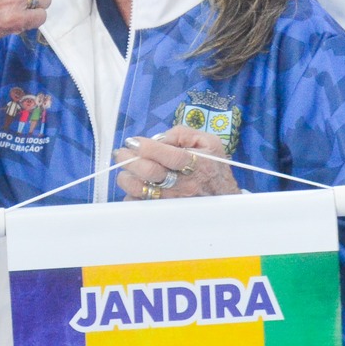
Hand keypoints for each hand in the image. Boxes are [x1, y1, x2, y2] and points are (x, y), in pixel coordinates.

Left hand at [112, 127, 239, 200]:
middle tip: (121, 153)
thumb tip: (157, 139)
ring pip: (142, 190)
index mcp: (197, 163)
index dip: (147, 147)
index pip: (170, 155)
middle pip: (151, 172)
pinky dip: (131, 194)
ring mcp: (174, 200)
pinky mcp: (165, 212)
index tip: (133, 142)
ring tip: (126, 170)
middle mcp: (185, 184)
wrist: (223, 200)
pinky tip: (134, 186)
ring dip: (127, 177)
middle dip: (130, 160)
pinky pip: (140, 205)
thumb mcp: (208, 142)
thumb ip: (182, 134)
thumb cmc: (213, 167)